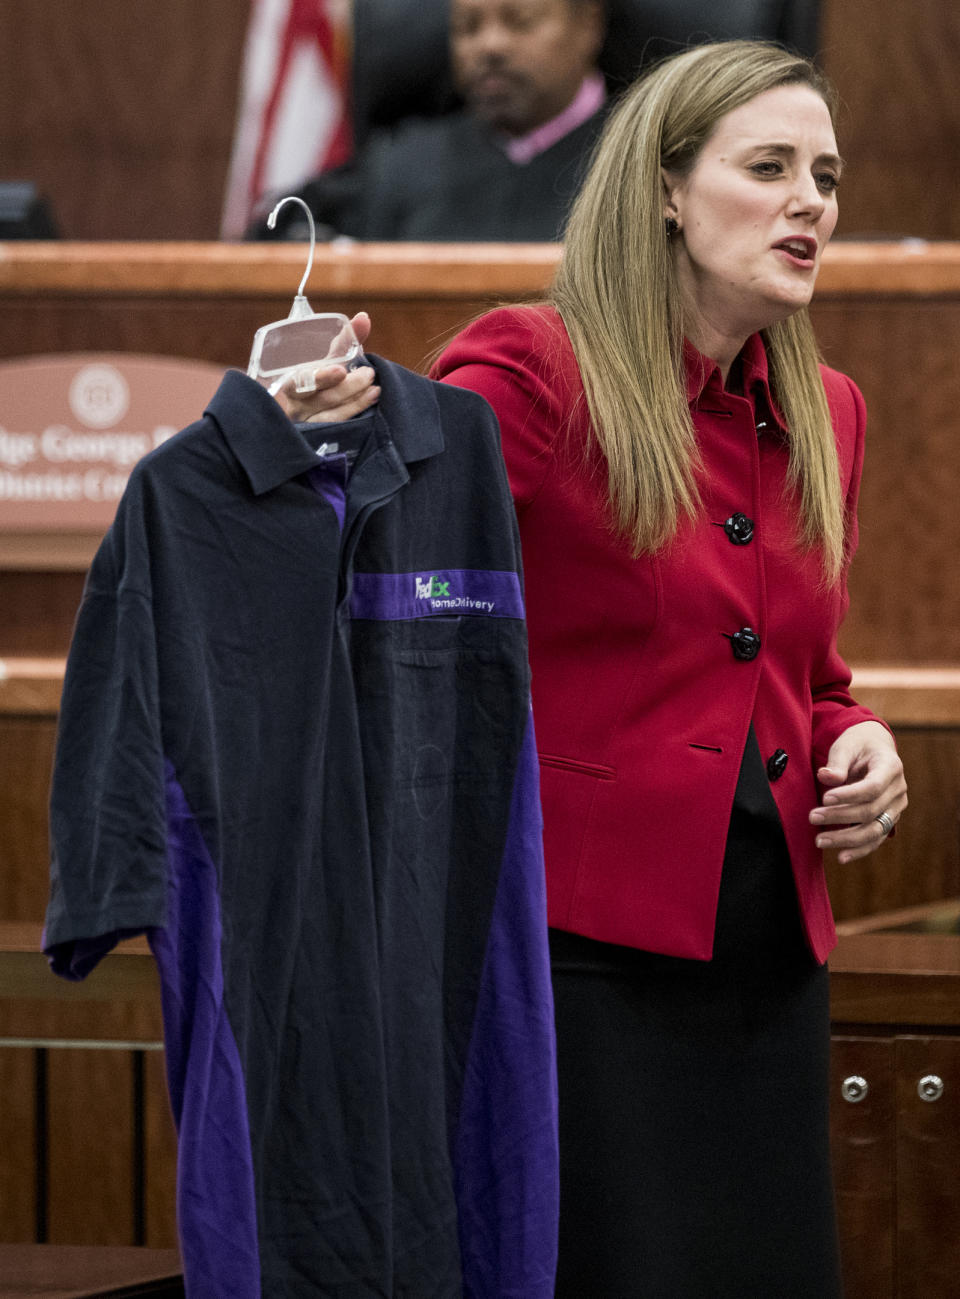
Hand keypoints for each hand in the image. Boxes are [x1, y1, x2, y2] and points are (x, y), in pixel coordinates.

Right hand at [274, 312, 377, 422]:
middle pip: (320, 399)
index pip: (301, 381)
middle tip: (369, 374)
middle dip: (348, 387)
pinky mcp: (317, 439)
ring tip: (375, 390)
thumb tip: (364, 317)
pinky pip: (336, 429)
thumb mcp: (328, 360)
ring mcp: (305, 426)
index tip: (340, 370)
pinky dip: (353, 415)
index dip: (321, 377)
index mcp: (287, 383)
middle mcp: (293, 406)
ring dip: (354, 403)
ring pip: (330, 417)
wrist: (306, 413)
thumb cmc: (317, 381)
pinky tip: (370, 406)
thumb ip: (345, 341)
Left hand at [809, 721, 906, 862]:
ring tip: (820, 840)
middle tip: (812, 817)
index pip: (873, 787)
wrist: (873, 749)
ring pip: (875, 830)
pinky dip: (859, 850)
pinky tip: (841, 857)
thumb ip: (837, 762)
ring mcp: (896, 808)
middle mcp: (898, 790)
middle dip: (840, 816)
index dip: (849, 795)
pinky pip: (876, 839)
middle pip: (871, 811)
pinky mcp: (888, 820)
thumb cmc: (857, 745)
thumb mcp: (846, 745)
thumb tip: (826, 777)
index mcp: (891, 767)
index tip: (824, 797)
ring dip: (846, 838)